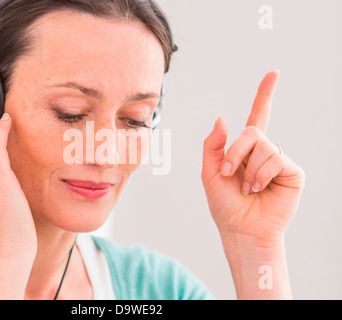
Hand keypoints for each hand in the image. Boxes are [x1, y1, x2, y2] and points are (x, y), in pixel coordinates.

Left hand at [201, 71, 305, 242]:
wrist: (240, 229)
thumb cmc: (225, 204)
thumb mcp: (210, 172)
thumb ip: (213, 144)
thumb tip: (221, 116)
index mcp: (245, 150)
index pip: (256, 117)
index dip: (264, 95)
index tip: (273, 73)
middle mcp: (263, 152)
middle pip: (251, 132)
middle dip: (235, 153)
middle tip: (230, 175)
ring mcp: (278, 161)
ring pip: (263, 145)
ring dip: (249, 169)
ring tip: (248, 188)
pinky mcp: (292, 171)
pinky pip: (276, 158)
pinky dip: (261, 174)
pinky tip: (259, 188)